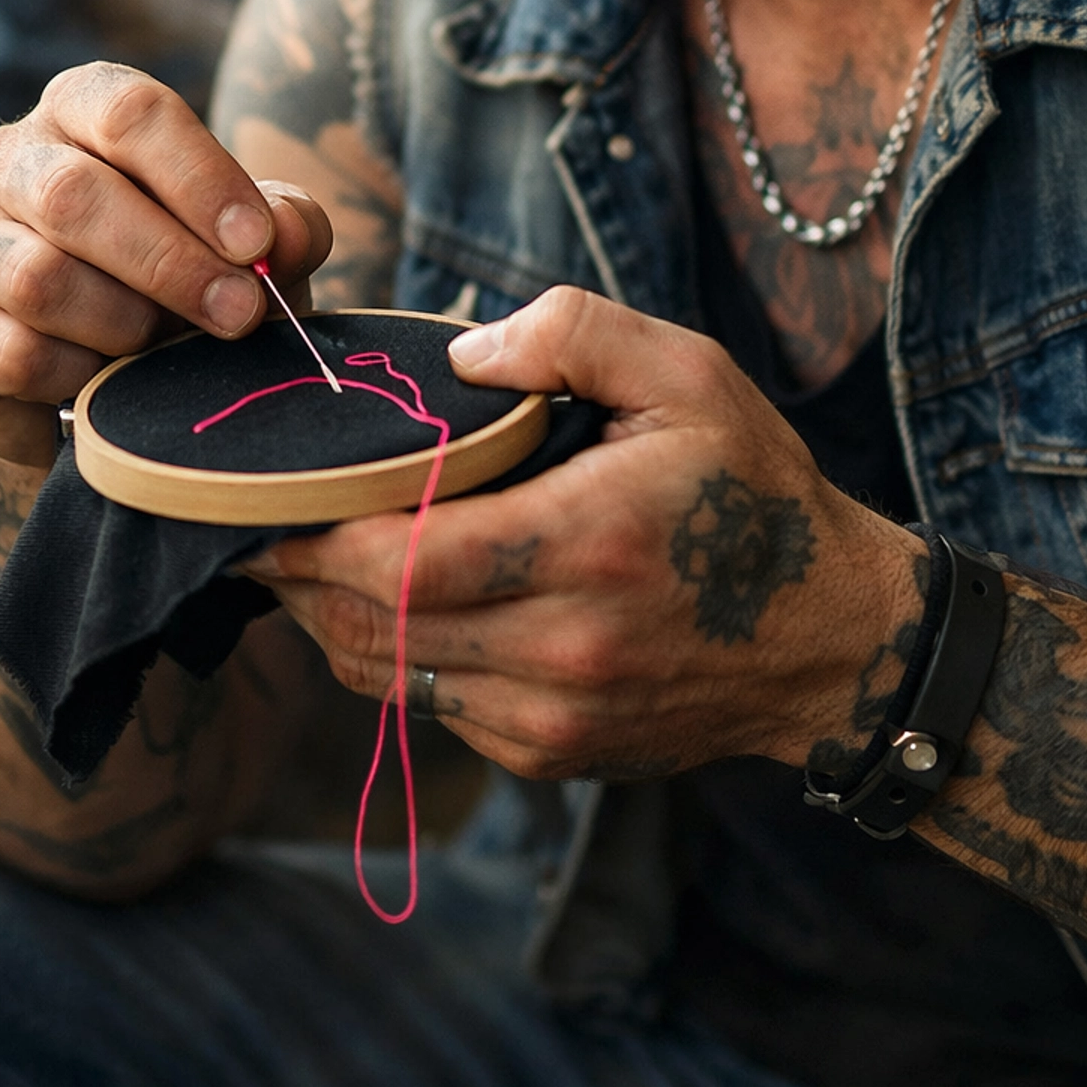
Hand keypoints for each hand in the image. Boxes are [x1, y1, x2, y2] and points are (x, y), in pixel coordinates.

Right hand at [0, 63, 332, 471]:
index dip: (199, 177)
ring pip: (39, 279)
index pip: (130, 112)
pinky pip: (14, 353)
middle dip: (172, 263)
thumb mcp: (250, 246)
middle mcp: (8, 159)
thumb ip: (286, 227)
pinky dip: (80, 376)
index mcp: (82, 110)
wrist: (104, 378)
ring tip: (165, 345)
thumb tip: (287, 234)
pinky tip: (107, 379)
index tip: (256, 244)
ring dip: (127, 324)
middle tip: (239, 314)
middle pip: (75, 195)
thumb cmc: (185, 280)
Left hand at [246, 286, 921, 778]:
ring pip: (389, 676)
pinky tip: (380, 607)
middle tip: (255, 526)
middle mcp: (564, 647)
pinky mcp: (553, 753)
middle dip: (298, 576)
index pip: (402, 561)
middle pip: (374, 625)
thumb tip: (459, 354)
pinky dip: (389, 658)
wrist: (831, 638)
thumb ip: (574, 334)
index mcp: (588, 544)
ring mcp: (556, 716)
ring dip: (329, 622)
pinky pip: (432, 709)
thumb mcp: (689, 373)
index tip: (260, 499)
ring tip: (298, 562)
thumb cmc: (755, 489)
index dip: (312, 536)